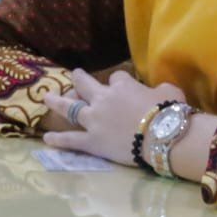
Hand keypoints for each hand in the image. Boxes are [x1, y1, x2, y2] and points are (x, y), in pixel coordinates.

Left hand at [40, 67, 186, 167]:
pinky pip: (71, 140)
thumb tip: (158, 91)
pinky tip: (46, 138)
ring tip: (46, 97)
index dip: (119, 82)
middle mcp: (102, 100)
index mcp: (121, 86)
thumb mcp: (169, 91)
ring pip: (69, 108)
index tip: (123, 86)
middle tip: (75, 75)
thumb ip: (158, 88)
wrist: (163, 136)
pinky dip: (58, 139)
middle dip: (79, 79)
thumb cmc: (169, 112)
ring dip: (57, 102)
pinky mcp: (92, 141)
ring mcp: (94, 120)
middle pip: (85, 84)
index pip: (117, 78)